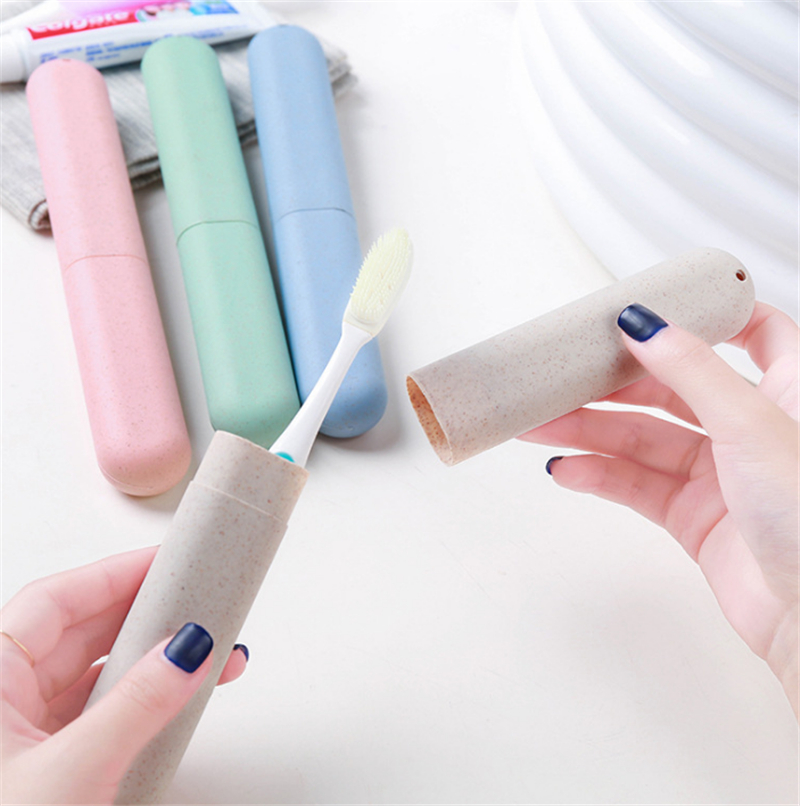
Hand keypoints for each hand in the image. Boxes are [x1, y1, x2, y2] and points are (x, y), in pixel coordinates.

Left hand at [1, 547, 249, 804]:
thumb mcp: (69, 775)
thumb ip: (135, 707)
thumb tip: (187, 651)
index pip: (57, 601)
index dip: (115, 574)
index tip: (167, 560)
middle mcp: (0, 698)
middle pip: (81, 631)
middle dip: (145, 614)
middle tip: (196, 598)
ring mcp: (21, 733)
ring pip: (93, 673)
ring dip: (150, 660)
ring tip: (205, 651)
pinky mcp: (44, 763)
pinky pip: (97, 711)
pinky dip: (138, 699)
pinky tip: (174, 696)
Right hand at [520, 302, 798, 716]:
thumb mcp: (750, 424)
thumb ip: (693, 370)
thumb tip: (645, 324)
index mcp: (785, 389)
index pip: (751, 332)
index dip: (704, 316)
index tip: (653, 308)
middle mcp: (750, 428)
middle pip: (670, 388)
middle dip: (613, 384)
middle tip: (563, 378)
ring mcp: (719, 474)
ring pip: (642, 439)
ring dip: (590, 432)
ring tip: (543, 426)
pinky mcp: (694, 516)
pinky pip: (635, 485)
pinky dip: (598, 476)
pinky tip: (568, 469)